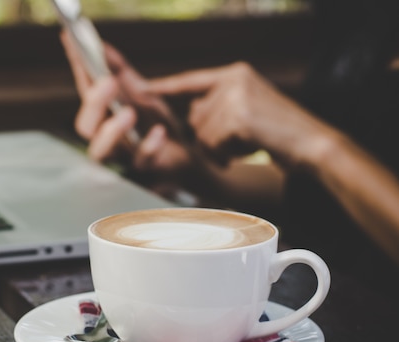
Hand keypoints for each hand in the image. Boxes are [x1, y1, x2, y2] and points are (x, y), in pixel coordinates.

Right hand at [59, 31, 191, 176]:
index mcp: (103, 116)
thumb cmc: (156, 123)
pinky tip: (158, 132)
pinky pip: (142, 161)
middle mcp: (106, 138)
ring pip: (101, 152)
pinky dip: (149, 146)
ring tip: (128, 113)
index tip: (72, 40)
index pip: (84, 91)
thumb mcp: (140, 92)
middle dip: (94, 104)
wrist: (186, 153)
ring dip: (111, 132)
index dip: (78, 68)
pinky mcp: (146, 167)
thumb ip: (120, 71)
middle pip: (85, 127)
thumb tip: (103, 46)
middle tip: (108, 82)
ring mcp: (124, 155)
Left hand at [149, 62, 336, 169]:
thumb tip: (191, 113)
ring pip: (202, 134)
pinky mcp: (239, 116)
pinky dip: (228, 154)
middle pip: (196, 117)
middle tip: (241, 141)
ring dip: (220, 148)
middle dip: (211, 138)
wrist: (313, 143)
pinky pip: (213, 144)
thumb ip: (218, 105)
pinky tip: (250, 148)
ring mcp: (236, 96)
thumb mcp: (247, 107)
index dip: (165, 87)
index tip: (141, 89)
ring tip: (248, 143)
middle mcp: (233, 79)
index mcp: (235, 73)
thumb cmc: (279, 132)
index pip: (191, 80)